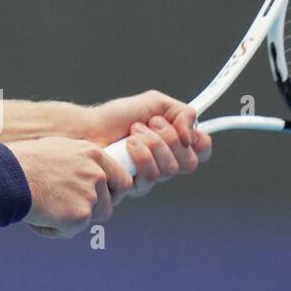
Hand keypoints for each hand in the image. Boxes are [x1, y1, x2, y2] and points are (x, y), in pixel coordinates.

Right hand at [4, 137, 134, 238]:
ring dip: (71, 221)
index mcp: (93, 154)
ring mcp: (90, 196)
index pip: (122, 179)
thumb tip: (81, 178)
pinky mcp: (79, 216)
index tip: (100, 199)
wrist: (7, 176)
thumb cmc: (23, 162)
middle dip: (92, 212)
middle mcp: (97, 174)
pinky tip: (38, 215)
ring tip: (46, 209)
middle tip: (69, 212)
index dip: (113, 193)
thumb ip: (78, 164)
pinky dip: (54, 229)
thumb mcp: (57, 150)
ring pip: (89, 220)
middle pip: (108, 205)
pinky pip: (70, 231)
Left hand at [82, 91, 211, 195]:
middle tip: (149, 124)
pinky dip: (140, 156)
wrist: (89, 128)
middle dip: (170, 139)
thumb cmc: (117, 117)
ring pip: (169, 170)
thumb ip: (183, 112)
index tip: (185, 130)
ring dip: (152, 145)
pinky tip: (128, 146)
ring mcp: (150, 176)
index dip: (200, 143)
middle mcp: (164, 161)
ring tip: (133, 133)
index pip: (202, 151)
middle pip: (189, 163)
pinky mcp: (134, 186)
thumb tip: (192, 134)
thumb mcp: (155, 103)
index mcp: (174, 143)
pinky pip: (150, 178)